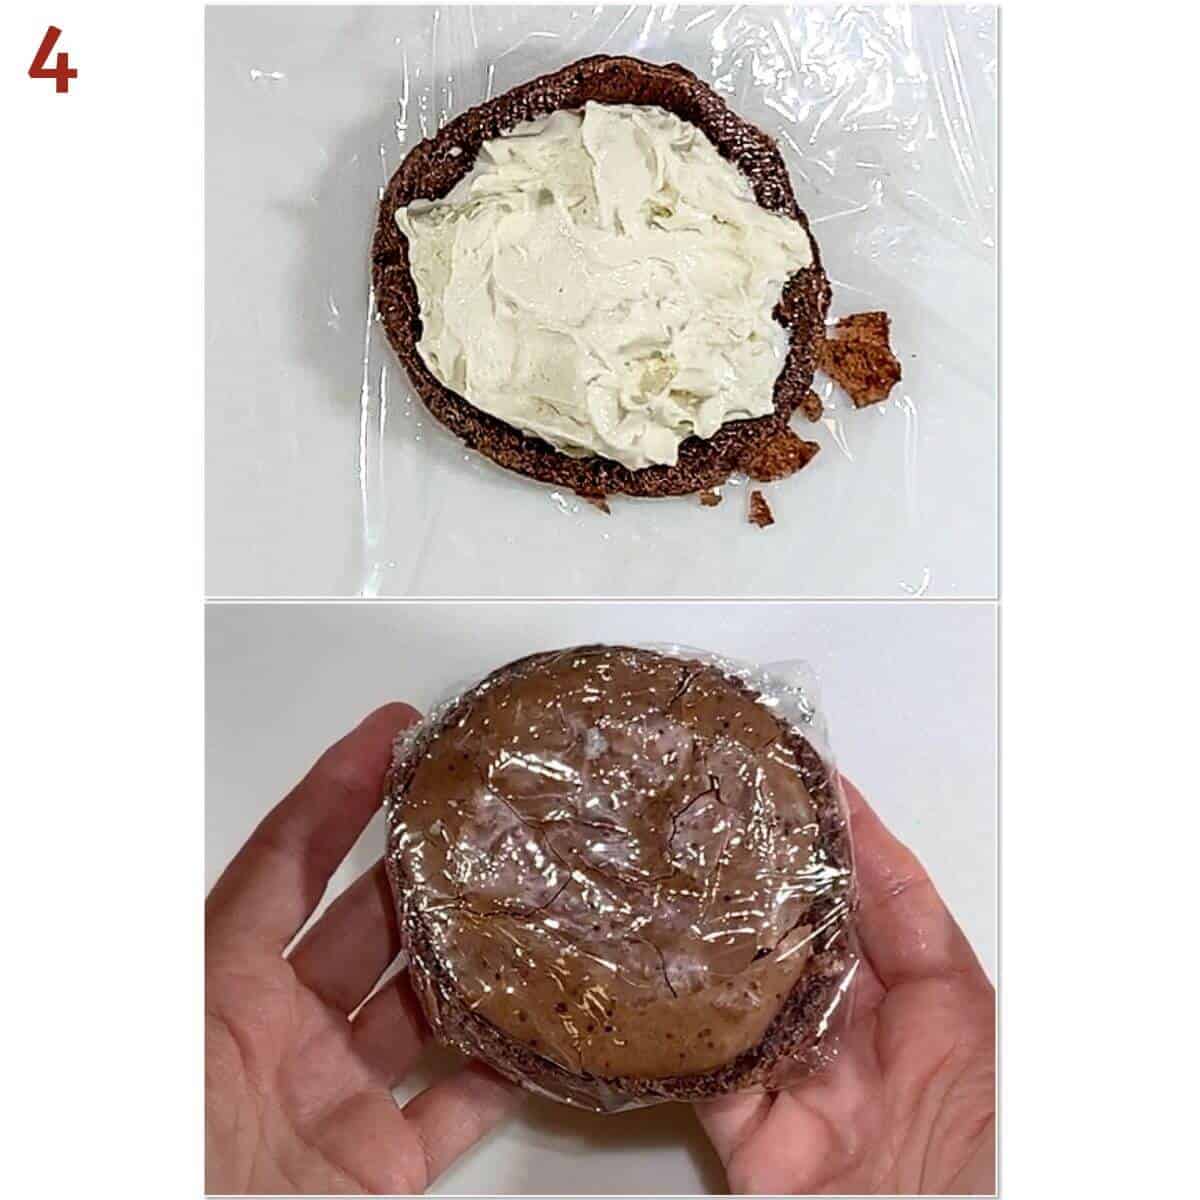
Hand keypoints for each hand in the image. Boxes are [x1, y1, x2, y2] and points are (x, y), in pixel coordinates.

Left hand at [205, 704, 521, 1194]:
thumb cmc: (149, 1162)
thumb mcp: (167, 1037)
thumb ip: (214, 950)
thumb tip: (166, 846)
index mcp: (213, 987)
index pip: (286, 858)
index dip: (337, 789)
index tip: (391, 733)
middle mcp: (278, 1031)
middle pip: (369, 920)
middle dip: (427, 865)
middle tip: (490, 814)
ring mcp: (330, 1097)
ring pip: (420, 1003)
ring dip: (474, 959)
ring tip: (531, 905)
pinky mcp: (373, 1167)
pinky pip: (451, 1106)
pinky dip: (498, 1069)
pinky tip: (540, 1028)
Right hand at [696, 779, 995, 1194]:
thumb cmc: (1002, 1173)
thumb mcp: (990, 1045)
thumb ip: (929, 945)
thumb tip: (920, 847)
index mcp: (949, 1019)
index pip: (891, 903)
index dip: (855, 839)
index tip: (816, 780)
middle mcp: (877, 1051)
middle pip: (812, 942)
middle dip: (772, 880)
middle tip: (729, 816)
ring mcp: (818, 1099)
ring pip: (751, 1000)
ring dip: (719, 947)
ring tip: (683, 880)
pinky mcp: (764, 1152)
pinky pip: (709, 1079)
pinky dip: (679, 1034)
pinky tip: (657, 982)